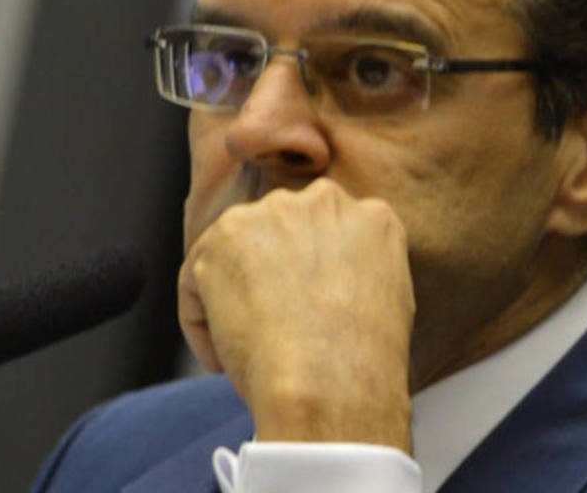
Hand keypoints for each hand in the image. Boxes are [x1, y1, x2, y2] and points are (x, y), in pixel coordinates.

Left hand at [178, 178, 415, 450]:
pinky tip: (221, 362)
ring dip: (233, 298)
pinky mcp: (220, 238)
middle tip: (271, 329)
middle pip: (280, 234)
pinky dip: (202, 323)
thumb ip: (356, 272)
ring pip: (235, 254)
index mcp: (371, 217)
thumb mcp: (390, 305)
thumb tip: (322, 282)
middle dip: (269, 276)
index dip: (310, 277)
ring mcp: (269, 214)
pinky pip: (197, 282)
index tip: (304, 315)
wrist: (328, 384)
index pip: (329, 233)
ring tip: (246, 351)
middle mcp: (321, 202)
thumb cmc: (362, 368)